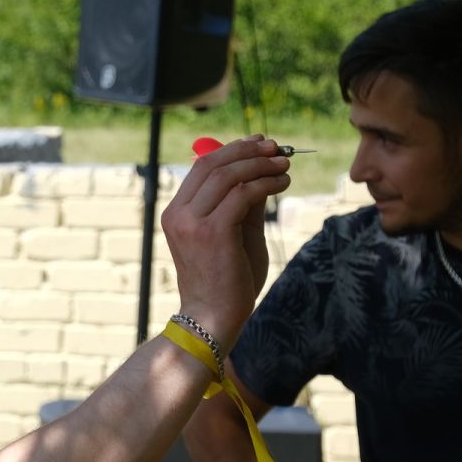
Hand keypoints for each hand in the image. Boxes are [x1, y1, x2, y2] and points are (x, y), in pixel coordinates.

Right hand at [160, 135, 289, 346]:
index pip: (202, 167)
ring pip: (228, 175)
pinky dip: (266, 184)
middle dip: (248, 151)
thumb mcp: (236, 233)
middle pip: (212, 164)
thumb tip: (263, 170)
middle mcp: (178, 213)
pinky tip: (282, 184)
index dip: (232, 149)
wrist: (214, 318)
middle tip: (277, 148)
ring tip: (284, 165)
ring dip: (261, 165)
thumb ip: (244, 203)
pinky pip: (243, 194)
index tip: (259, 143)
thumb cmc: (226, 281)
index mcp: (176, 213)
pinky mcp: (212, 231)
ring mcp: (191, 222)